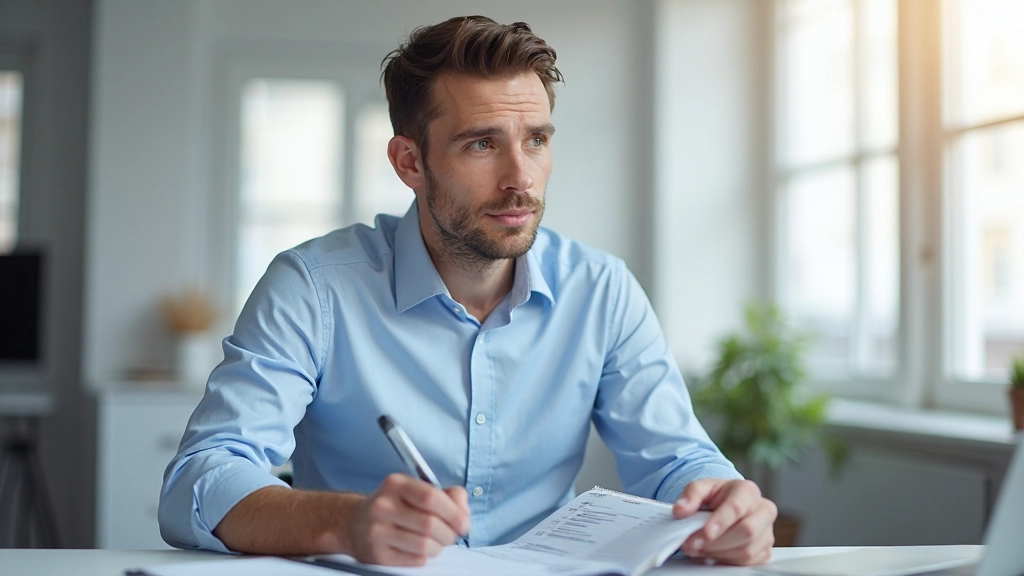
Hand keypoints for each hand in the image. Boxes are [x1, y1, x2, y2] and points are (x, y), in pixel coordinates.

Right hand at [350, 473, 469, 565]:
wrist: (354, 523)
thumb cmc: (393, 506)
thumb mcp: (415, 490)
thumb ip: (445, 494)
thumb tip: (463, 507)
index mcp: (395, 484)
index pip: (431, 497)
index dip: (454, 512)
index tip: (464, 522)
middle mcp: (383, 505)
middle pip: (430, 524)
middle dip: (449, 533)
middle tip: (452, 535)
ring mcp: (377, 531)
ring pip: (424, 545)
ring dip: (438, 547)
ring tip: (435, 542)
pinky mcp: (376, 554)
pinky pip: (415, 559)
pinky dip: (424, 556)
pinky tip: (419, 549)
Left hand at [673, 478, 776, 564]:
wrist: (726, 505)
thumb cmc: (716, 496)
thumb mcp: (701, 488)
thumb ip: (690, 495)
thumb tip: (680, 510)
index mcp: (748, 490)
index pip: (737, 507)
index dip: (721, 522)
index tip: (705, 533)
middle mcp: (763, 510)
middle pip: (746, 531)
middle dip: (717, 542)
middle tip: (693, 544)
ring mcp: (766, 532)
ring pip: (747, 550)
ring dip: (718, 553)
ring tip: (699, 548)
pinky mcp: (765, 550)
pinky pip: (748, 562)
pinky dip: (726, 561)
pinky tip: (712, 554)